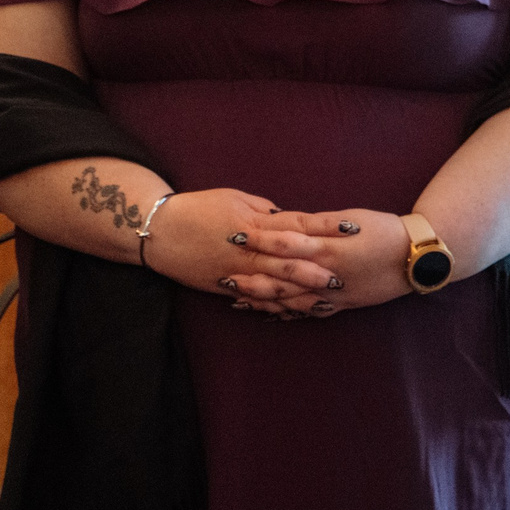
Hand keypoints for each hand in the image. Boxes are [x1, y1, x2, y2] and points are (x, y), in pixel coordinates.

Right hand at [141, 189, 336, 307]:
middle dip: (319, 268)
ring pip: (275, 284)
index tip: (351, 229)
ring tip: (327, 299)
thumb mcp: (235, 198)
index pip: (298, 224)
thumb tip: (289, 218)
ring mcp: (236, 270)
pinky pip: (254, 297)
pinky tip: (293, 311)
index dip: (326, 228)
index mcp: (254, 222)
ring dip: (301, 292)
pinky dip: (274, 305)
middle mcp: (248, 249)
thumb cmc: (198, 208)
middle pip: (290, 259)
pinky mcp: (224, 286)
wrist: (158, 230)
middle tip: (346, 275)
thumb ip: (265, 210)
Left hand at [240, 209, 415, 317]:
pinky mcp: (343, 305)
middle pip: (281, 279)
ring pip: (291, 300)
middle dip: (251, 276)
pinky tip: (273, 314)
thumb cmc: (385, 231)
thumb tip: (288, 223)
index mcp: (327, 249)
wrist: (418, 258)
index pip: (284, 244)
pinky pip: (309, 313)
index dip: (258, 240)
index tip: (234, 235)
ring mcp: (333, 295)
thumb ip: (318, 224)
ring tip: (238, 300)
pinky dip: (289, 314)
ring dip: (263, 300)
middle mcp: (326, 276)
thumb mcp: (352, 219)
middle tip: (223, 275)